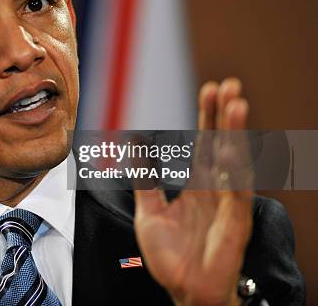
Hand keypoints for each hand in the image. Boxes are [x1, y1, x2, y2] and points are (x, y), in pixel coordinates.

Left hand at [133, 78, 252, 305]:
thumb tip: (134, 144)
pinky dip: (235, 172)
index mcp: (197, 184)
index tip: (210, 89)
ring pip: (234, 162)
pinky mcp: (234, 224)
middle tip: (230, 85)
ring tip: (237, 104)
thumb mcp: (148, 211)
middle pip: (222, 144)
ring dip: (235, 133)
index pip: (204, 142)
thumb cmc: (171, 256)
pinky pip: (235, 194)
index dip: (207, 116)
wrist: (183, 291)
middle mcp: (215, 189)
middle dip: (225, 115)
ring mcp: (227, 204)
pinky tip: (232, 150)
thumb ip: (144, 178)